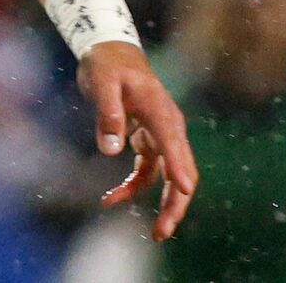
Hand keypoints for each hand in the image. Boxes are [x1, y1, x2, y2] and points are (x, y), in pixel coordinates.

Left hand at [80, 41, 196, 240]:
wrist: (110, 52)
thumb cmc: (106, 64)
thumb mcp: (101, 82)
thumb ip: (107, 113)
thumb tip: (111, 150)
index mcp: (160, 111)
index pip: (173, 143)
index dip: (179, 166)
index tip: (184, 189)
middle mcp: (168, 127)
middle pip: (181, 170)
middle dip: (176, 202)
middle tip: (163, 231)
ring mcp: (161, 136)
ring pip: (168, 177)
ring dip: (162, 204)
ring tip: (155, 233)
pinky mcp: (148, 141)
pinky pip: (147, 171)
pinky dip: (134, 187)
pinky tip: (112, 198)